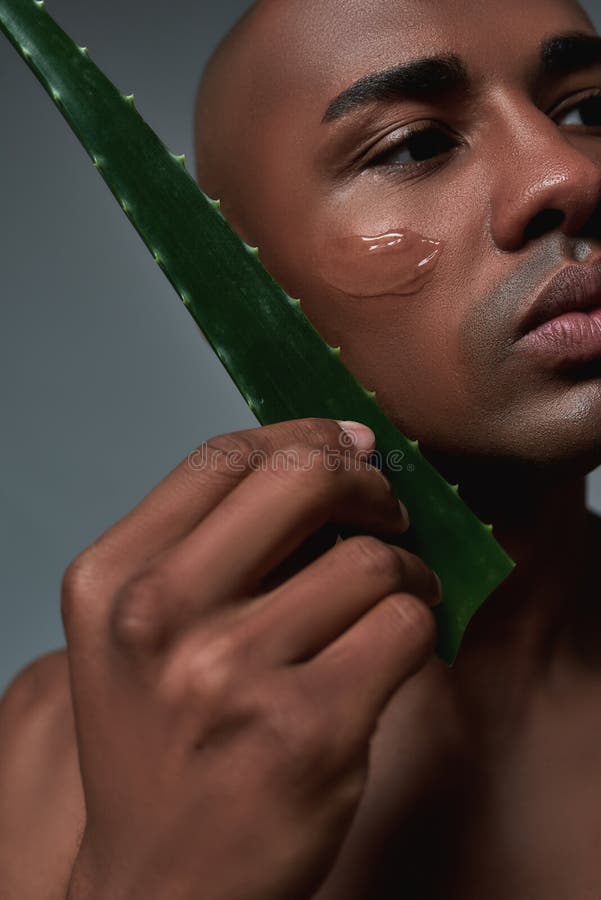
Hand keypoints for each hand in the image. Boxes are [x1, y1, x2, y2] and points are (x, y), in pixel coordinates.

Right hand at [61, 418, 439, 899]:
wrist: (159, 886)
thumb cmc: (160, 746)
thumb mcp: (139, 634)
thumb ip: (211, 545)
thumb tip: (330, 458)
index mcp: (111, 580)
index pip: (222, 457)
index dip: (303, 435)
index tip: (346, 444)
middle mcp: (159, 616)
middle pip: (301, 478)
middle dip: (366, 481)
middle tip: (386, 505)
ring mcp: (231, 675)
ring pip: (371, 560)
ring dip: (405, 569)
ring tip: (397, 593)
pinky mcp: (308, 732)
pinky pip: (405, 627)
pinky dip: (420, 623)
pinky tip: (400, 642)